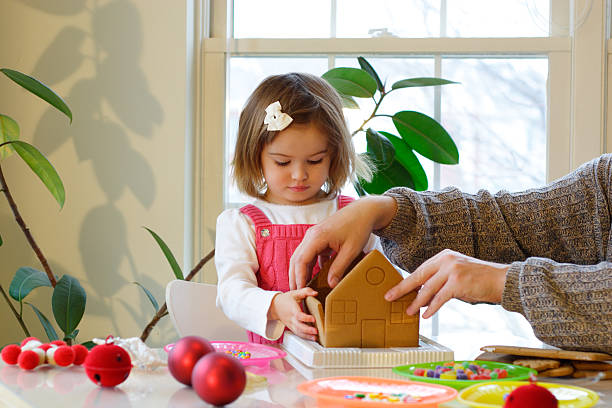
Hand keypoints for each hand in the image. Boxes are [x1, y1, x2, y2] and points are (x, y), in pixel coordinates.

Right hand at [268, 288, 318, 340]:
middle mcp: (291, 318)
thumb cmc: (285, 300)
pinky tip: (312, 338)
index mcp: (292, 309)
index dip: (305, 318)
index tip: (313, 319)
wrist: (274, 306)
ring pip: (298, 332)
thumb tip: (315, 293)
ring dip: (307, 336)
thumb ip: (305, 291)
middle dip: (307, 330)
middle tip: (316, 331)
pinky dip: (304, 337)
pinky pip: (297, 333)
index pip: (298, 315)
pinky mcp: (291, 327)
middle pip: (298, 326)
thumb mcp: (294, 293)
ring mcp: (290, 324)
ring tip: (315, 337)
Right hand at [289, 195, 396, 289]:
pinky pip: (310, 253)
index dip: (299, 278)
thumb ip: (339, 268)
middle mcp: (311, 235)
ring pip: (301, 256)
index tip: (300, 291)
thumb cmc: (358, 227)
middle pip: (296, 259)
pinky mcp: (318, 237)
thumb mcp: (351, 250)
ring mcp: (313, 235)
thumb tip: (331, 284)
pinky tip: (315, 277)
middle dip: (294, 277)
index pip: (301, 261)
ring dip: (301, 272)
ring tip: (302, 288)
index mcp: (317, 237)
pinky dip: (310, 265)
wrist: (364, 211)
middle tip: (296, 294)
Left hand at [384, 249, 508, 317]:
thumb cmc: (480, 279)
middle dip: (402, 288)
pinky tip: (426, 314)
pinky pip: (440, 298)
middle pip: (418, 276)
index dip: (407, 281)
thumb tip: (423, 297)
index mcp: (444, 256)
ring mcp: (452, 270)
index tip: (396, 289)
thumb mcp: (457, 275)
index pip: (420, 270)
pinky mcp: (458, 282)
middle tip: (390, 297)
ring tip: (408, 311)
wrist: (502, 280)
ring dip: (416, 302)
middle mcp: (446, 260)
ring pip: (427, 288)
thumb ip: (440, 281)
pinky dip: (432, 307)